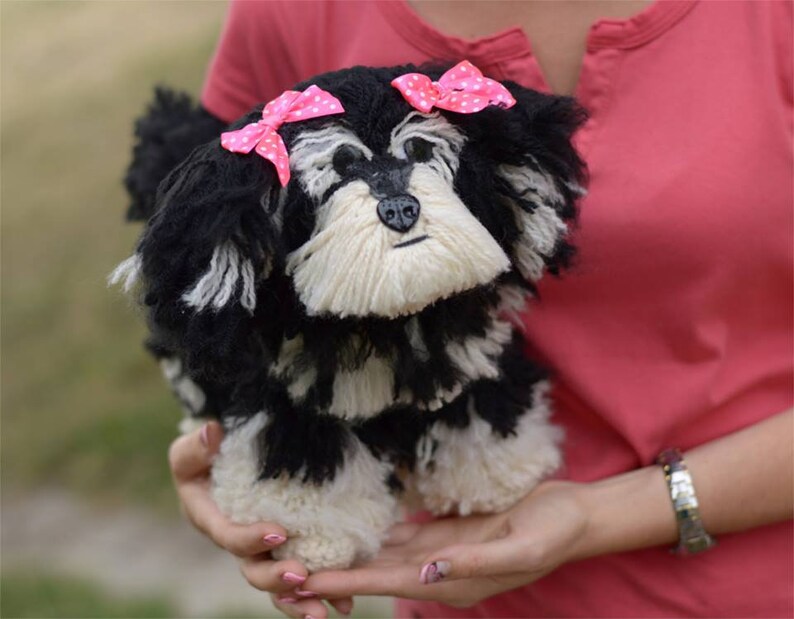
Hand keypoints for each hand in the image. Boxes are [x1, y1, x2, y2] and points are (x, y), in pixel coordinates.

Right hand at [169, 422, 353, 617]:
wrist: (230, 460)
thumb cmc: (208, 453)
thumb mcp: (194, 448)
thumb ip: (197, 445)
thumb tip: (212, 431)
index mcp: (211, 521)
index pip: (229, 536)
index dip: (250, 539)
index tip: (278, 532)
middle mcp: (237, 544)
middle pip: (254, 570)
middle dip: (276, 578)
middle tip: (302, 576)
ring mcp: (262, 553)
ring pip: (278, 586)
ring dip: (299, 600)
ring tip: (323, 611)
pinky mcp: (286, 551)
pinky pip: (302, 579)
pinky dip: (322, 593)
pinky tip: (345, 604)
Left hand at [302, 481, 589, 608]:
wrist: (572, 514)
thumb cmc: (552, 531)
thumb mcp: (520, 548)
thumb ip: (474, 562)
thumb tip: (427, 571)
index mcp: (452, 583)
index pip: (388, 583)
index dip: (346, 581)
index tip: (305, 580)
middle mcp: (438, 571)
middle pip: (376, 573)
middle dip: (333, 570)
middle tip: (286, 566)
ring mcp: (439, 551)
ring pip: (383, 554)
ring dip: (346, 552)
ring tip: (306, 546)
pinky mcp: (443, 531)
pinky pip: (400, 534)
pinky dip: (372, 532)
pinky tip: (348, 524)